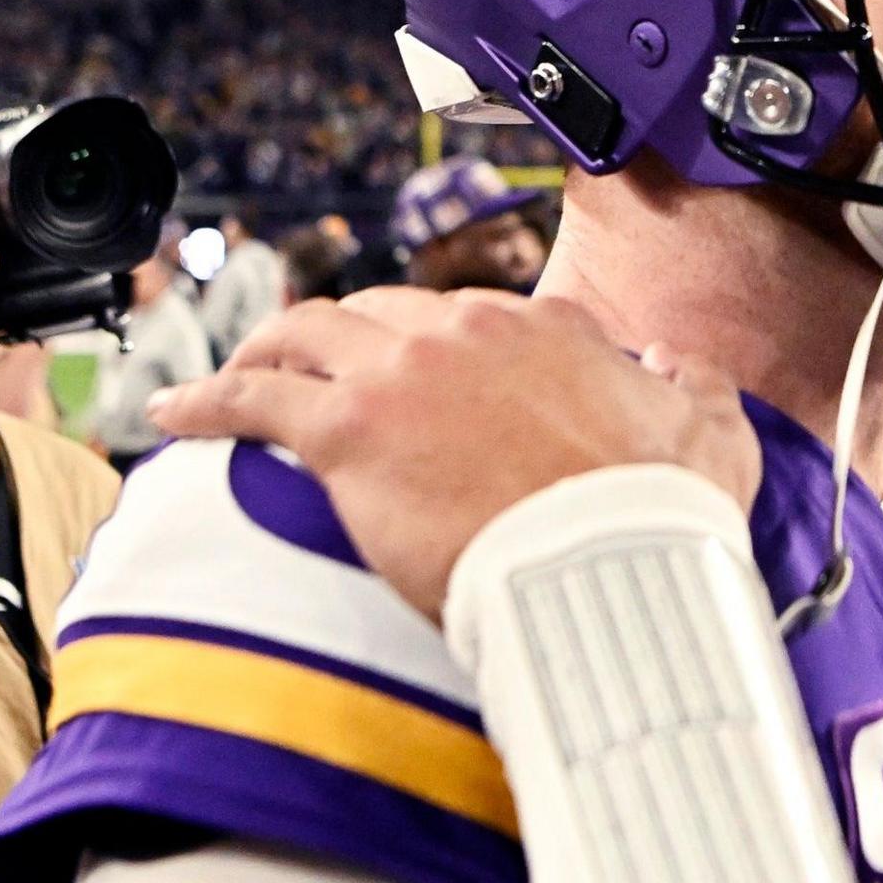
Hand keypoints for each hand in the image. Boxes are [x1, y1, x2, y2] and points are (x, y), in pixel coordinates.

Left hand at [151, 290, 762, 621]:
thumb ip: (692, 388)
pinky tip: (169, 413)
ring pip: (307, 333)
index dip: (440, 348)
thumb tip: (673, 367)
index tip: (424, 379)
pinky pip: (251, 399)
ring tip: (238, 376)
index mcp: (545, 329)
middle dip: (345, 340)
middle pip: (379, 315)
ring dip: (267, 350)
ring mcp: (399, 374)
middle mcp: (465, 331)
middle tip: (319, 376)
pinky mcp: (346, 430)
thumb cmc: (661, 517)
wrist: (609, 567)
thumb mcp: (713, 432)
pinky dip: (204, 399)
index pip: (472, 319)